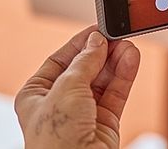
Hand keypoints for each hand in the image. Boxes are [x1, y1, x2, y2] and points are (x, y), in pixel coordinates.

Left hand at [15, 27, 140, 148]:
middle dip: (102, 52)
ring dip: (117, 62)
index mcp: (36, 95)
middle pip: (85, 69)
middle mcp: (59, 104)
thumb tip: (96, 42)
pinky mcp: (104, 124)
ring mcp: (83, 115)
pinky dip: (125, 76)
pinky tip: (131, 59)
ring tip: (129, 44)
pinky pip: (116, 94)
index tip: (98, 29)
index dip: (79, 44)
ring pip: (104, 81)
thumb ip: (84, 62)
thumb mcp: (65, 89)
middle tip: (118, 35)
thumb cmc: (55, 140)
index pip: (59, 60)